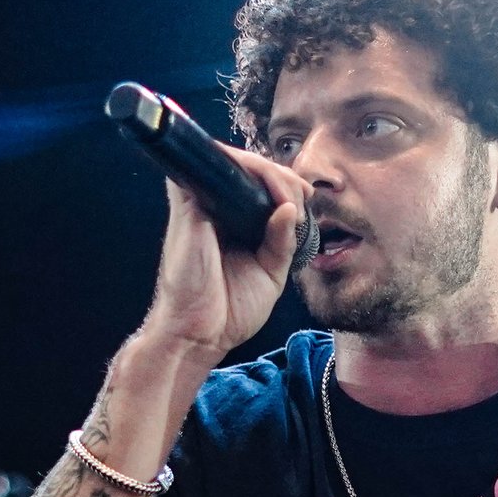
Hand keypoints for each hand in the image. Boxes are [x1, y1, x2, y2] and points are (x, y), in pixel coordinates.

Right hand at [137, 144, 312, 361]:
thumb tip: (291, 208)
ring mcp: (200, 204)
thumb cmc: (231, 309)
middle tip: (303, 203)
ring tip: (291, 200)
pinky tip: (273, 194)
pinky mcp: (189, 206)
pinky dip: (249, 171)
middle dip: (286, 178)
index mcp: (234, 223)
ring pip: (237, 163)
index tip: (308, 200)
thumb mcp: (271, 273)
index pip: (261, 186)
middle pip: (251, 169)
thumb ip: (282, 241)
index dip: (288, 185)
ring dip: (272, 173)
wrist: (202, 333)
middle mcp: (215, 209)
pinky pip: (216, 169)